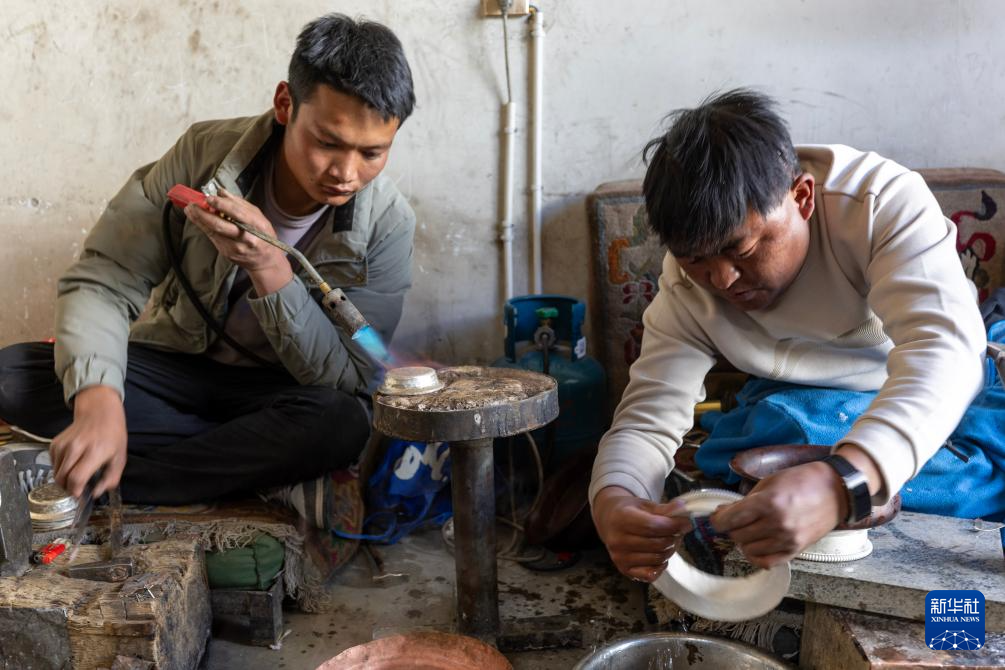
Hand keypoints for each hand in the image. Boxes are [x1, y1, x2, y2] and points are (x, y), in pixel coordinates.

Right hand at [50, 385, 126, 498]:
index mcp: (94, 452)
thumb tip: (96, 493)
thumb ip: (111, 479)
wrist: (99, 413)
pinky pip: (53, 464)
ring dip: (64, 479)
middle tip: (78, 488)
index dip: (75, 491)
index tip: (79, 495)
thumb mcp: (119, 458)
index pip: (76, 478)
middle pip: (62, 478)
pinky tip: (72, 462)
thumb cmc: (112, 436)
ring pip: (56, 473)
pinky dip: (60, 468)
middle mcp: (76, 447)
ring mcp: (63, 444)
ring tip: (77, 472)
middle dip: (69, 488)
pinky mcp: (55, 443)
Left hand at [184, 187, 292, 293]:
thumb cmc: (263, 235)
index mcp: (257, 225)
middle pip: (220, 225)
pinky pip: (213, 238)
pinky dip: (204, 227)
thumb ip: (240, 204)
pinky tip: (198, 219)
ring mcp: (235, 247)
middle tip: (192, 205)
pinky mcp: (227, 253)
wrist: (265, 261)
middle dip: (203, 214)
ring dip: (199, 220)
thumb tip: (221, 192)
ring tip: (190, 210)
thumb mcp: (258, 217)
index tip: (209, 197)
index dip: (221, 204)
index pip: (237, 213)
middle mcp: (246, 238)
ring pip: (213, 232)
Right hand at [592, 486, 692, 581]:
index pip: (654, 526)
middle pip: (658, 544)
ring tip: (668, 540)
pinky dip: (660, 566)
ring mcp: (620, 557)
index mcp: (622, 518)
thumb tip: (683, 509)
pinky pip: (651, 574)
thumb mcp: (645, 505)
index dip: (674, 525)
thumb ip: (664, 510)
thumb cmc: (629, 511)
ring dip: (669, 550)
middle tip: (678, 531)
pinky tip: (660, 555)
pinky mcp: (624, 569)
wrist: (608, 521)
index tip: (686, 522)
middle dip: (674, 537)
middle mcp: (618, 540)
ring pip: (658, 558)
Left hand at [710, 461, 846, 568]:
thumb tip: (723, 513)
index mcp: (768, 502)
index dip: (717, 519)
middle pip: (736, 536)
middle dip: (731, 527)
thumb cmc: (802, 481)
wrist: (836, 491)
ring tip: (751, 528)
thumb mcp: (769, 482)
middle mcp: (777, 524)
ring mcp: (788, 539)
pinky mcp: (796, 550)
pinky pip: (766, 562)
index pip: (729, 520)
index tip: (717, 517)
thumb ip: (745, 500)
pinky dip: (756, 555)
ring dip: (744, 540)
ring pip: (747, 549)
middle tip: (736, 519)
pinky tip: (757, 544)